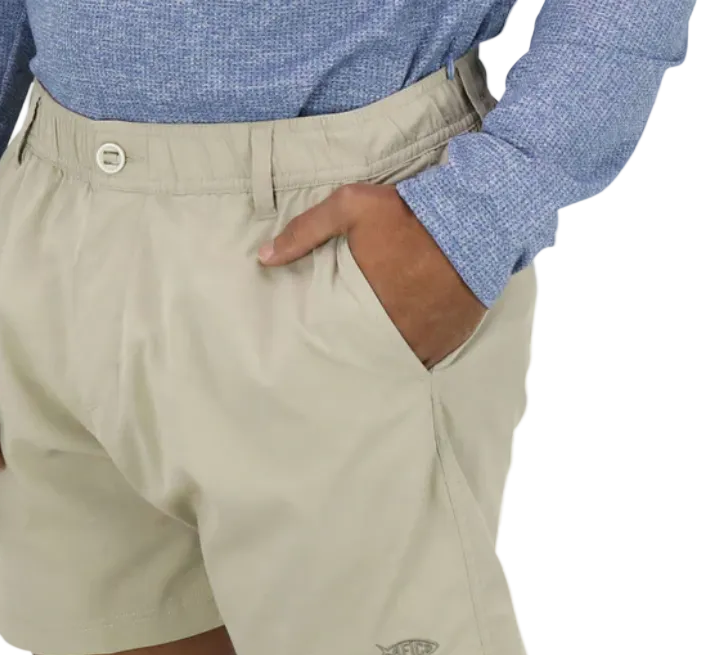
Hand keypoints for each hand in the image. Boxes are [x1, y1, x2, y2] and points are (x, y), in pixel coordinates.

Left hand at [258, 183, 485, 368]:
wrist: (477, 217)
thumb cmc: (409, 213)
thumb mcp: (351, 207)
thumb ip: (306, 231)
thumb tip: (264, 257)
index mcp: (366, 306)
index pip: (335, 340)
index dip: (327, 345)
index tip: (318, 346)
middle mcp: (396, 331)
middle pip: (367, 357)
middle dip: (356, 354)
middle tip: (347, 351)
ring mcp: (426, 340)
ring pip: (397, 362)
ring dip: (387, 356)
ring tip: (375, 353)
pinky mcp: (452, 339)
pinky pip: (428, 358)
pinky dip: (418, 353)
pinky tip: (409, 344)